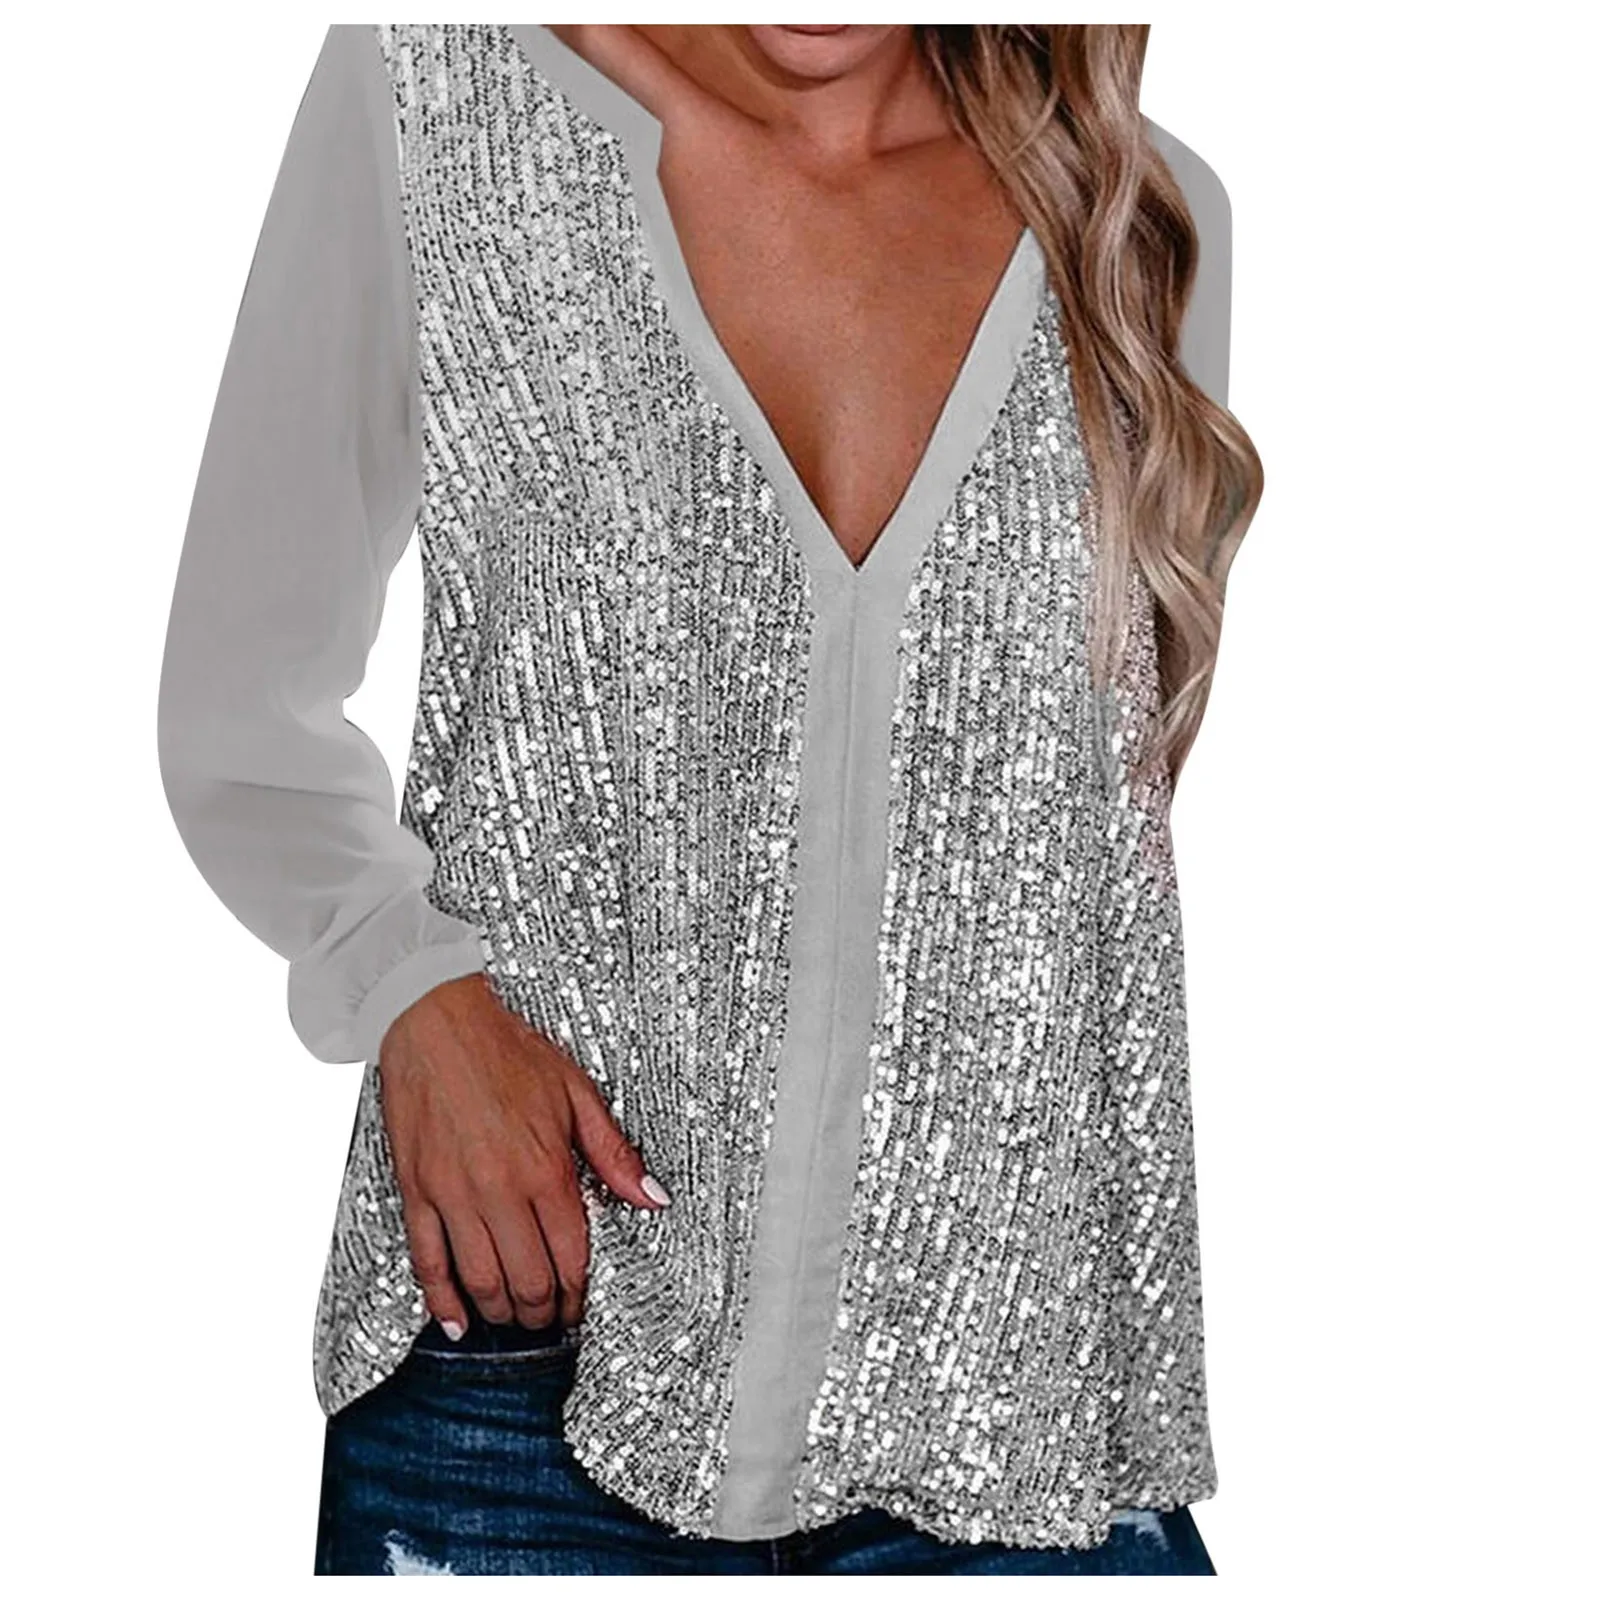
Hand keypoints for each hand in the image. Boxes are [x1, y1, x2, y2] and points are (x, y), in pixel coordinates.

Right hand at [376, 972, 669, 1337]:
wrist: (435, 1020)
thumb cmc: (505, 1050)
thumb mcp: (576, 1092)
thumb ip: (614, 1153)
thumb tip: (653, 1197)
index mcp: (545, 1168)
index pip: (570, 1256)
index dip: (579, 1292)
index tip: (582, 1305)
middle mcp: (499, 1190)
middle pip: (527, 1281)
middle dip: (544, 1312)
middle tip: (552, 1320)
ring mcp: (452, 1195)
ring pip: (480, 1280)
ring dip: (501, 1312)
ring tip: (515, 1320)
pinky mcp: (416, 1192)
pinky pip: (426, 1261)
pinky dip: (441, 1299)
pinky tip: (456, 1319)